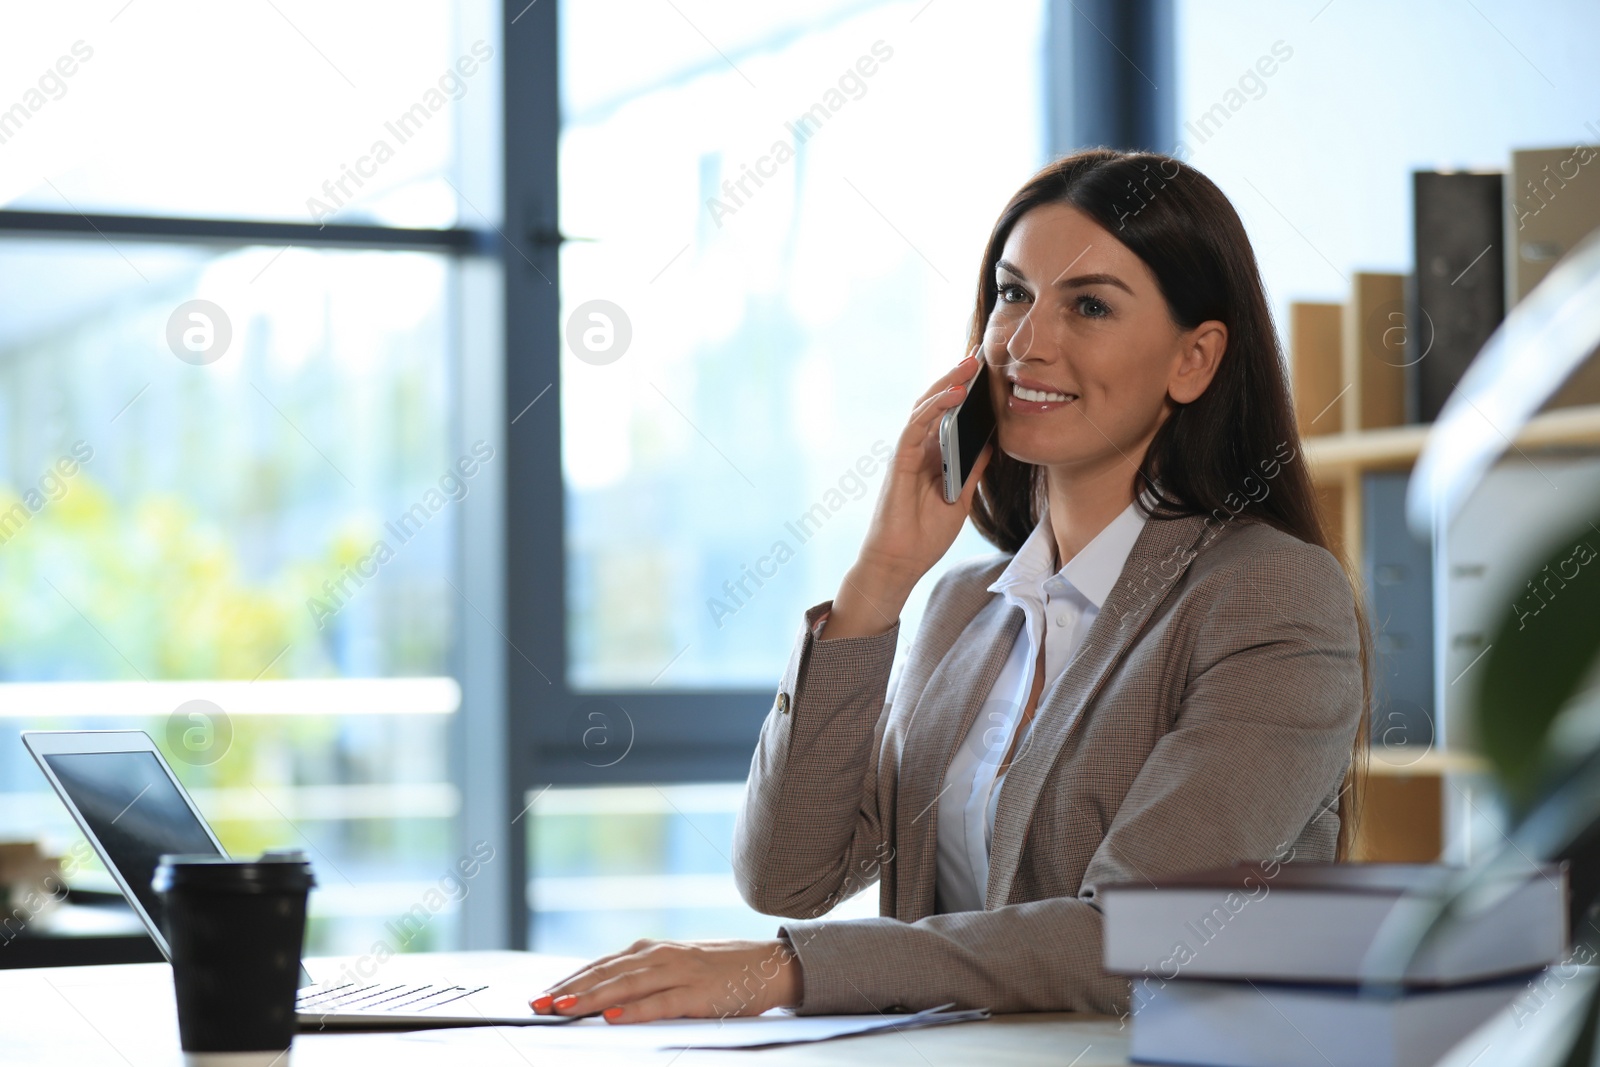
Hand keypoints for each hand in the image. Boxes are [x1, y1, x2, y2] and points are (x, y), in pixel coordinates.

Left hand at [530, 938, 801, 1023]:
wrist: (768, 965)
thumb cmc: (719, 972)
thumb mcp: (676, 968)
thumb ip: (644, 978)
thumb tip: (605, 998)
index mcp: (652, 951)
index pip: (601, 965)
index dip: (570, 979)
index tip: (541, 993)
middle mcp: (660, 956)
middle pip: (607, 973)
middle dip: (570, 988)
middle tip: (539, 1003)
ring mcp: (679, 972)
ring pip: (627, 985)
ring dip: (594, 997)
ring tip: (565, 1008)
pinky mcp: (698, 993)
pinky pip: (662, 1003)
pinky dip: (637, 1010)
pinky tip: (615, 1018)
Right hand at [825, 348, 994, 638]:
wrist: (900, 564)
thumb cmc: (925, 537)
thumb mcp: (961, 499)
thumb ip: (972, 470)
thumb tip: (991, 443)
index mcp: (931, 457)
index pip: (946, 416)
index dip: (962, 393)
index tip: (985, 373)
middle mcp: (916, 450)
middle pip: (934, 405)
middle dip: (955, 379)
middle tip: (978, 357)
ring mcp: (906, 454)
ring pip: (923, 409)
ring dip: (946, 384)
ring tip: (969, 366)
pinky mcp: (899, 463)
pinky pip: (915, 428)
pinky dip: (933, 409)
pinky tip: (953, 396)